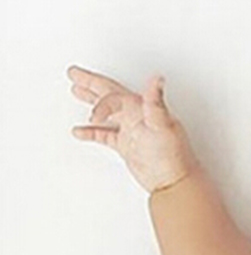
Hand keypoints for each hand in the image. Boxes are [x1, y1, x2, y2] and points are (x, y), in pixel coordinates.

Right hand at [67, 65, 199, 193]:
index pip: (115, 95)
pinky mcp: (128, 146)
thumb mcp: (161, 125)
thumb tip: (158, 79)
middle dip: (90, 83)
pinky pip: (105, 135)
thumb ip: (155, 102)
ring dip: (91, 101)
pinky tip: (79, 131)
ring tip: (75, 90)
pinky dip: (91, 132)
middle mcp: (137, 117)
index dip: (102, 103)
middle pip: (109, 94)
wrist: (173, 181)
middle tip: (73, 73)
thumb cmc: (172, 155)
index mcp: (143, 108)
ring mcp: (131, 131)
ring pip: (107, 112)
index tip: (94, 118)